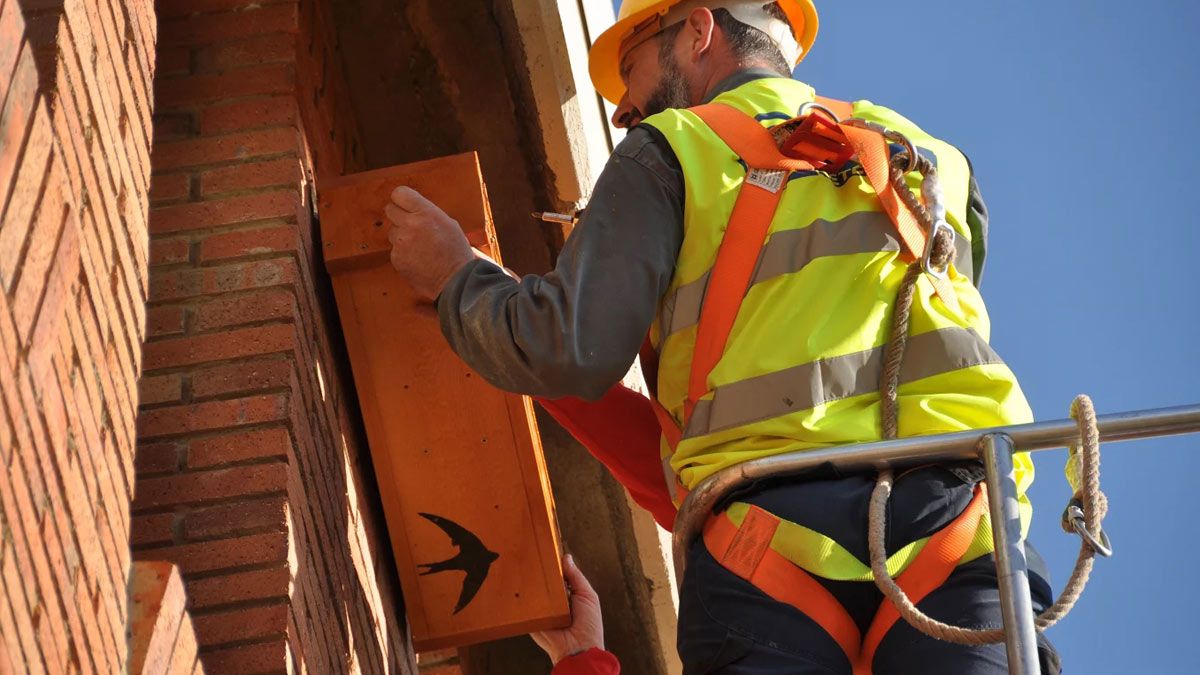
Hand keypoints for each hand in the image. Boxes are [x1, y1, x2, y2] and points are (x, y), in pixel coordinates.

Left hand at [384, 186, 474, 300]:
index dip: (401, 198)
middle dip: (398, 215)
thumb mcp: (448, 223)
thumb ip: (427, 213)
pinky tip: (418, 258)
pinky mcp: (396, 258)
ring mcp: (401, 243)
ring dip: (402, 236)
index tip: (404, 204)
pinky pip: (395, 249)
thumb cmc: (456, 252)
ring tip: (419, 246)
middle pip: (390, 209)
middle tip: (409, 223)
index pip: (399, 193)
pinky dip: (403, 253)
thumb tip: (411, 208)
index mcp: (426, 213)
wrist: (455, 280)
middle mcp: (410, 225)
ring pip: (392, 231)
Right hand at [531, 554, 603, 664]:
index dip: (552, 566)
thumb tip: (566, 557)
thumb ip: (576, 577)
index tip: (544, 550)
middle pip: (543, 582)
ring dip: (529, 584)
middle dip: (539, 572)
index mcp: (568, 595)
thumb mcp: (587, 595)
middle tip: (530, 558)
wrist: (577, 649)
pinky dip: (521, 600)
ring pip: (532, 593)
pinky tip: (515, 587)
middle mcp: (554, 602)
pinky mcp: (531, 620)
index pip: (558, 577)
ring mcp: (541, 611)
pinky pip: (524, 608)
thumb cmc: (588, 624)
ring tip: (522, 570)